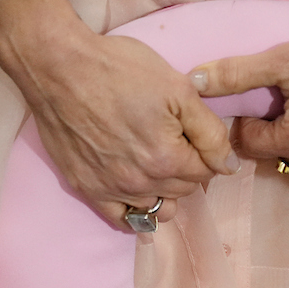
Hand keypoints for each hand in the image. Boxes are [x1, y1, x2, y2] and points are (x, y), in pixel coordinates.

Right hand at [9, 29, 238, 228]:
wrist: (59, 67)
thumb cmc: (119, 70)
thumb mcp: (178, 89)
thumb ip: (210, 132)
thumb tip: (229, 166)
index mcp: (168, 159)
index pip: (206, 172)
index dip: (203, 151)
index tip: (189, 133)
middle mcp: (142, 183)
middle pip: (183, 190)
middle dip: (185, 169)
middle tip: (170, 140)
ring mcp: (113, 190)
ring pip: (157, 208)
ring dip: (164, 191)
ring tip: (153, 163)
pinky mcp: (88, 189)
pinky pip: (122, 220)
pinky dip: (135, 212)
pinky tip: (137, 195)